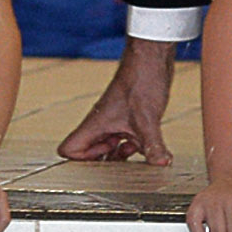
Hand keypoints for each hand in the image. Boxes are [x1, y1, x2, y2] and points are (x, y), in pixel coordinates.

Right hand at [58, 42, 175, 162]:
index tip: (103, 165)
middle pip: (90, 154)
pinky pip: (127, 141)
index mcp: (95, 125)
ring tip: (138, 166)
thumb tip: (161, 164)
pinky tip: (152, 151)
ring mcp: (115, 122)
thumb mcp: (147, 120)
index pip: (70, 150)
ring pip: (110, 149)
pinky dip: (136, 149)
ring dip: (122, 159)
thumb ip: (153, 145)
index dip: (82, 162)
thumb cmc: (141, 81)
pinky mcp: (130, 120)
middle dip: (104, 165)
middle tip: (123, 173)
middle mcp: (102, 125)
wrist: (152, 59)